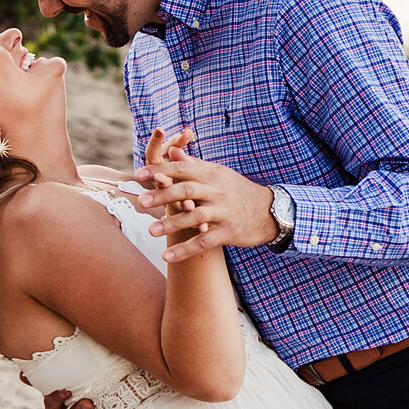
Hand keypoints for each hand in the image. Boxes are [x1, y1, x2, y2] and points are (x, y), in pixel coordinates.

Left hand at [132, 150, 279, 261]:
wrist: (270, 211)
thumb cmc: (238, 191)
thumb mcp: (219, 174)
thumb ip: (193, 165)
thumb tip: (170, 151)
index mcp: (212, 175)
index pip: (183, 169)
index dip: (160, 171)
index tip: (139, 174)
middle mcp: (218, 191)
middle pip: (187, 190)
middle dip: (163, 195)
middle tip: (142, 200)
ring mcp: (224, 212)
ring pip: (194, 217)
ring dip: (172, 224)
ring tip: (151, 230)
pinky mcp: (228, 232)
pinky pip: (203, 242)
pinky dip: (185, 250)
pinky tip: (167, 256)